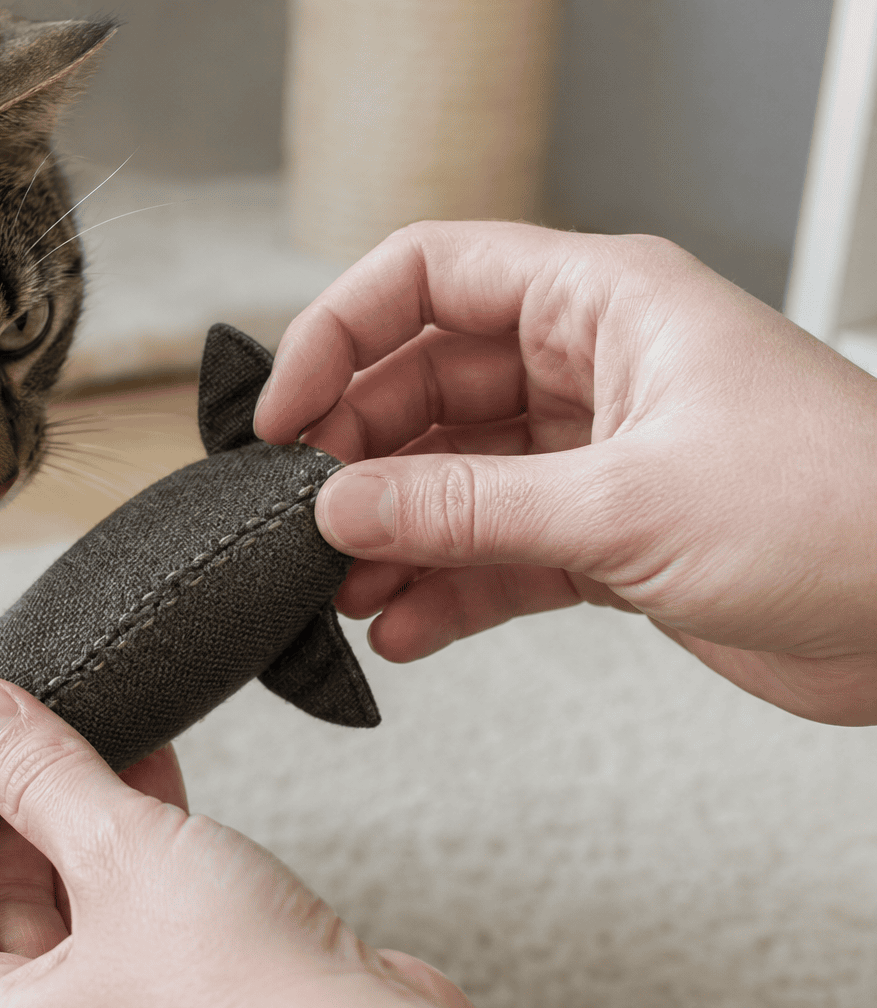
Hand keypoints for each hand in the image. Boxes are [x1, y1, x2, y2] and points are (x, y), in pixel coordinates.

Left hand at [0, 676, 480, 1007]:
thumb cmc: (248, 1001)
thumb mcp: (122, 857)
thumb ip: (43, 779)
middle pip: (0, 909)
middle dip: (15, 807)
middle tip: (14, 724)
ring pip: (78, 900)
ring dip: (82, 809)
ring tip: (85, 724)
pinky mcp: (196, 989)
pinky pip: (140, 903)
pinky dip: (139, 837)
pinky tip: (149, 766)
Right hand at [254, 221, 876, 724]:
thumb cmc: (843, 511)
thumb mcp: (622, 503)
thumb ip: (465, 507)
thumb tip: (341, 508)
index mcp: (601, 304)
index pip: (430, 278)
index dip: (340, 334)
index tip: (285, 412)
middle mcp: (589, 369)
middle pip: (426, 386)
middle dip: (359, 455)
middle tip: (304, 519)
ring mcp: (594, 454)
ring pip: (453, 477)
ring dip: (393, 534)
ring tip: (343, 590)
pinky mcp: (607, 537)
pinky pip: (494, 551)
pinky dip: (446, 590)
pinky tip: (407, 631)